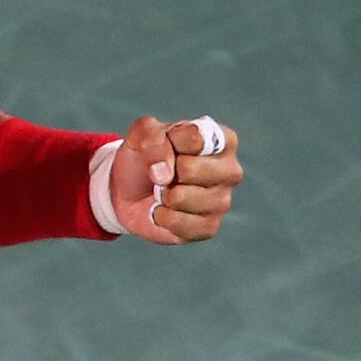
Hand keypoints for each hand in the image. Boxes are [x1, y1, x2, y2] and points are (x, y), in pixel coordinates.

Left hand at [109, 114, 242, 244]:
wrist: (129, 192)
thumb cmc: (145, 157)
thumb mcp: (141, 133)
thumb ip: (150, 135)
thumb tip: (164, 171)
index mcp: (222, 140)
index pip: (194, 138)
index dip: (169, 142)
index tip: (167, 144)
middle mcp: (230, 170)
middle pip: (189, 169)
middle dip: (164, 172)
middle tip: (163, 173)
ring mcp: (223, 201)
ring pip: (180, 197)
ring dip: (161, 195)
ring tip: (164, 191)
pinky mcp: (209, 227)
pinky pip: (177, 222)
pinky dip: (160, 216)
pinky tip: (164, 210)